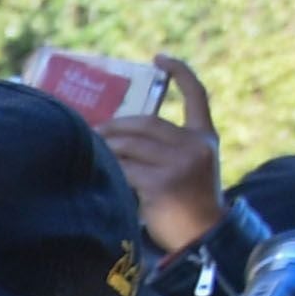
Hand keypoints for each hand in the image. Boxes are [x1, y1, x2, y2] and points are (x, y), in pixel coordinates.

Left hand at [100, 56, 224, 257]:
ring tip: (89, 150)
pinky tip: (96, 172)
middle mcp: (195, 146)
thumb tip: (118, 136)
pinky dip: (107, 168)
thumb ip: (167, 149)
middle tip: (92, 130)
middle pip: (146, 122)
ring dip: (105, 147)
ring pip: (130, 144)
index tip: (159, 58)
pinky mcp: (162, 183)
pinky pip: (124, 168)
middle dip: (115, 125)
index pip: (197, 95)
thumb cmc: (188, 206)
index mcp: (205, 138)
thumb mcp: (189, 168)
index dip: (180, 72)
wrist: (203, 237)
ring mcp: (179, 163)